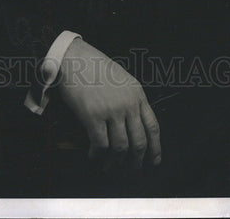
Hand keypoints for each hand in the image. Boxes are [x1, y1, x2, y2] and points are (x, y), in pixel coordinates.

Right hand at [57, 38, 160, 171]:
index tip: (154, 161)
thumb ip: (130, 100)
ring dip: (116, 163)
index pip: (153, 127)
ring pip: (121, 148)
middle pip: (139, 142)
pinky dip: (97, 154)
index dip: (155, 148)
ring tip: (109, 168)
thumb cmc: (95, 67)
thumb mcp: (122, 79)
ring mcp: (111, 110)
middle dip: (136, 162)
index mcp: (137, 94)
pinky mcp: (93, 115)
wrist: (75, 58)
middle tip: (131, 171)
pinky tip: (93, 155)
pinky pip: (101, 144)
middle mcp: (128, 104)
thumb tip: (131, 125)